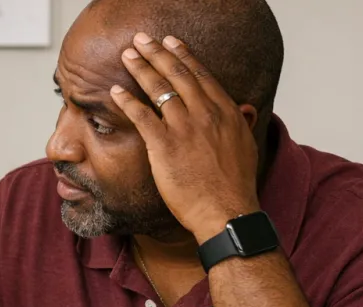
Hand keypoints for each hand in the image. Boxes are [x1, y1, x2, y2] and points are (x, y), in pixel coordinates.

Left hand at [111, 32, 261, 242]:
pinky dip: (127, 101)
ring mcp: (185, 128)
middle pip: (177, 74)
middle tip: (141, 40)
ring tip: (127, 55)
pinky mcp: (165, 146)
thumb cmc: (235, 185)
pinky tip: (115, 91)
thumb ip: (242, 123)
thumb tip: (245, 109)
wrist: (226, 211)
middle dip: (156, 53)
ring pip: (159, 89)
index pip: (201, 75)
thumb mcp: (247, 147)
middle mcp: (206, 114)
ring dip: (140, 68)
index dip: (183, 56)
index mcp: (226, 111)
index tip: (170, 43)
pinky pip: (142, 116)